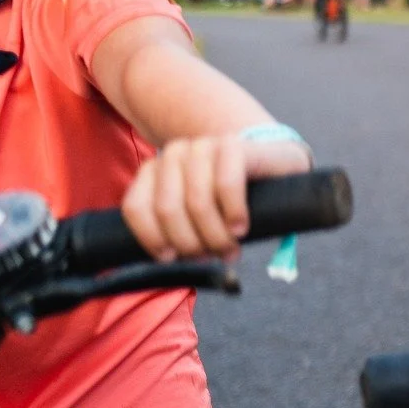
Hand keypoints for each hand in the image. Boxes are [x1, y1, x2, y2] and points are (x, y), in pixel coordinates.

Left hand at [121, 132, 312, 261]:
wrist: (271, 165)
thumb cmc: (228, 199)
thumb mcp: (194, 213)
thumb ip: (176, 230)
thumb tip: (169, 262)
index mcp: (154, 169)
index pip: (136, 207)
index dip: (152, 238)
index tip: (171, 258)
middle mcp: (174, 153)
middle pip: (167, 208)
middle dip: (190, 242)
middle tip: (210, 256)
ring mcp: (202, 146)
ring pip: (197, 201)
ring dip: (215, 235)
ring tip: (230, 248)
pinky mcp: (232, 145)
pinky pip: (226, 185)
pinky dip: (234, 212)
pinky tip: (240, 227)